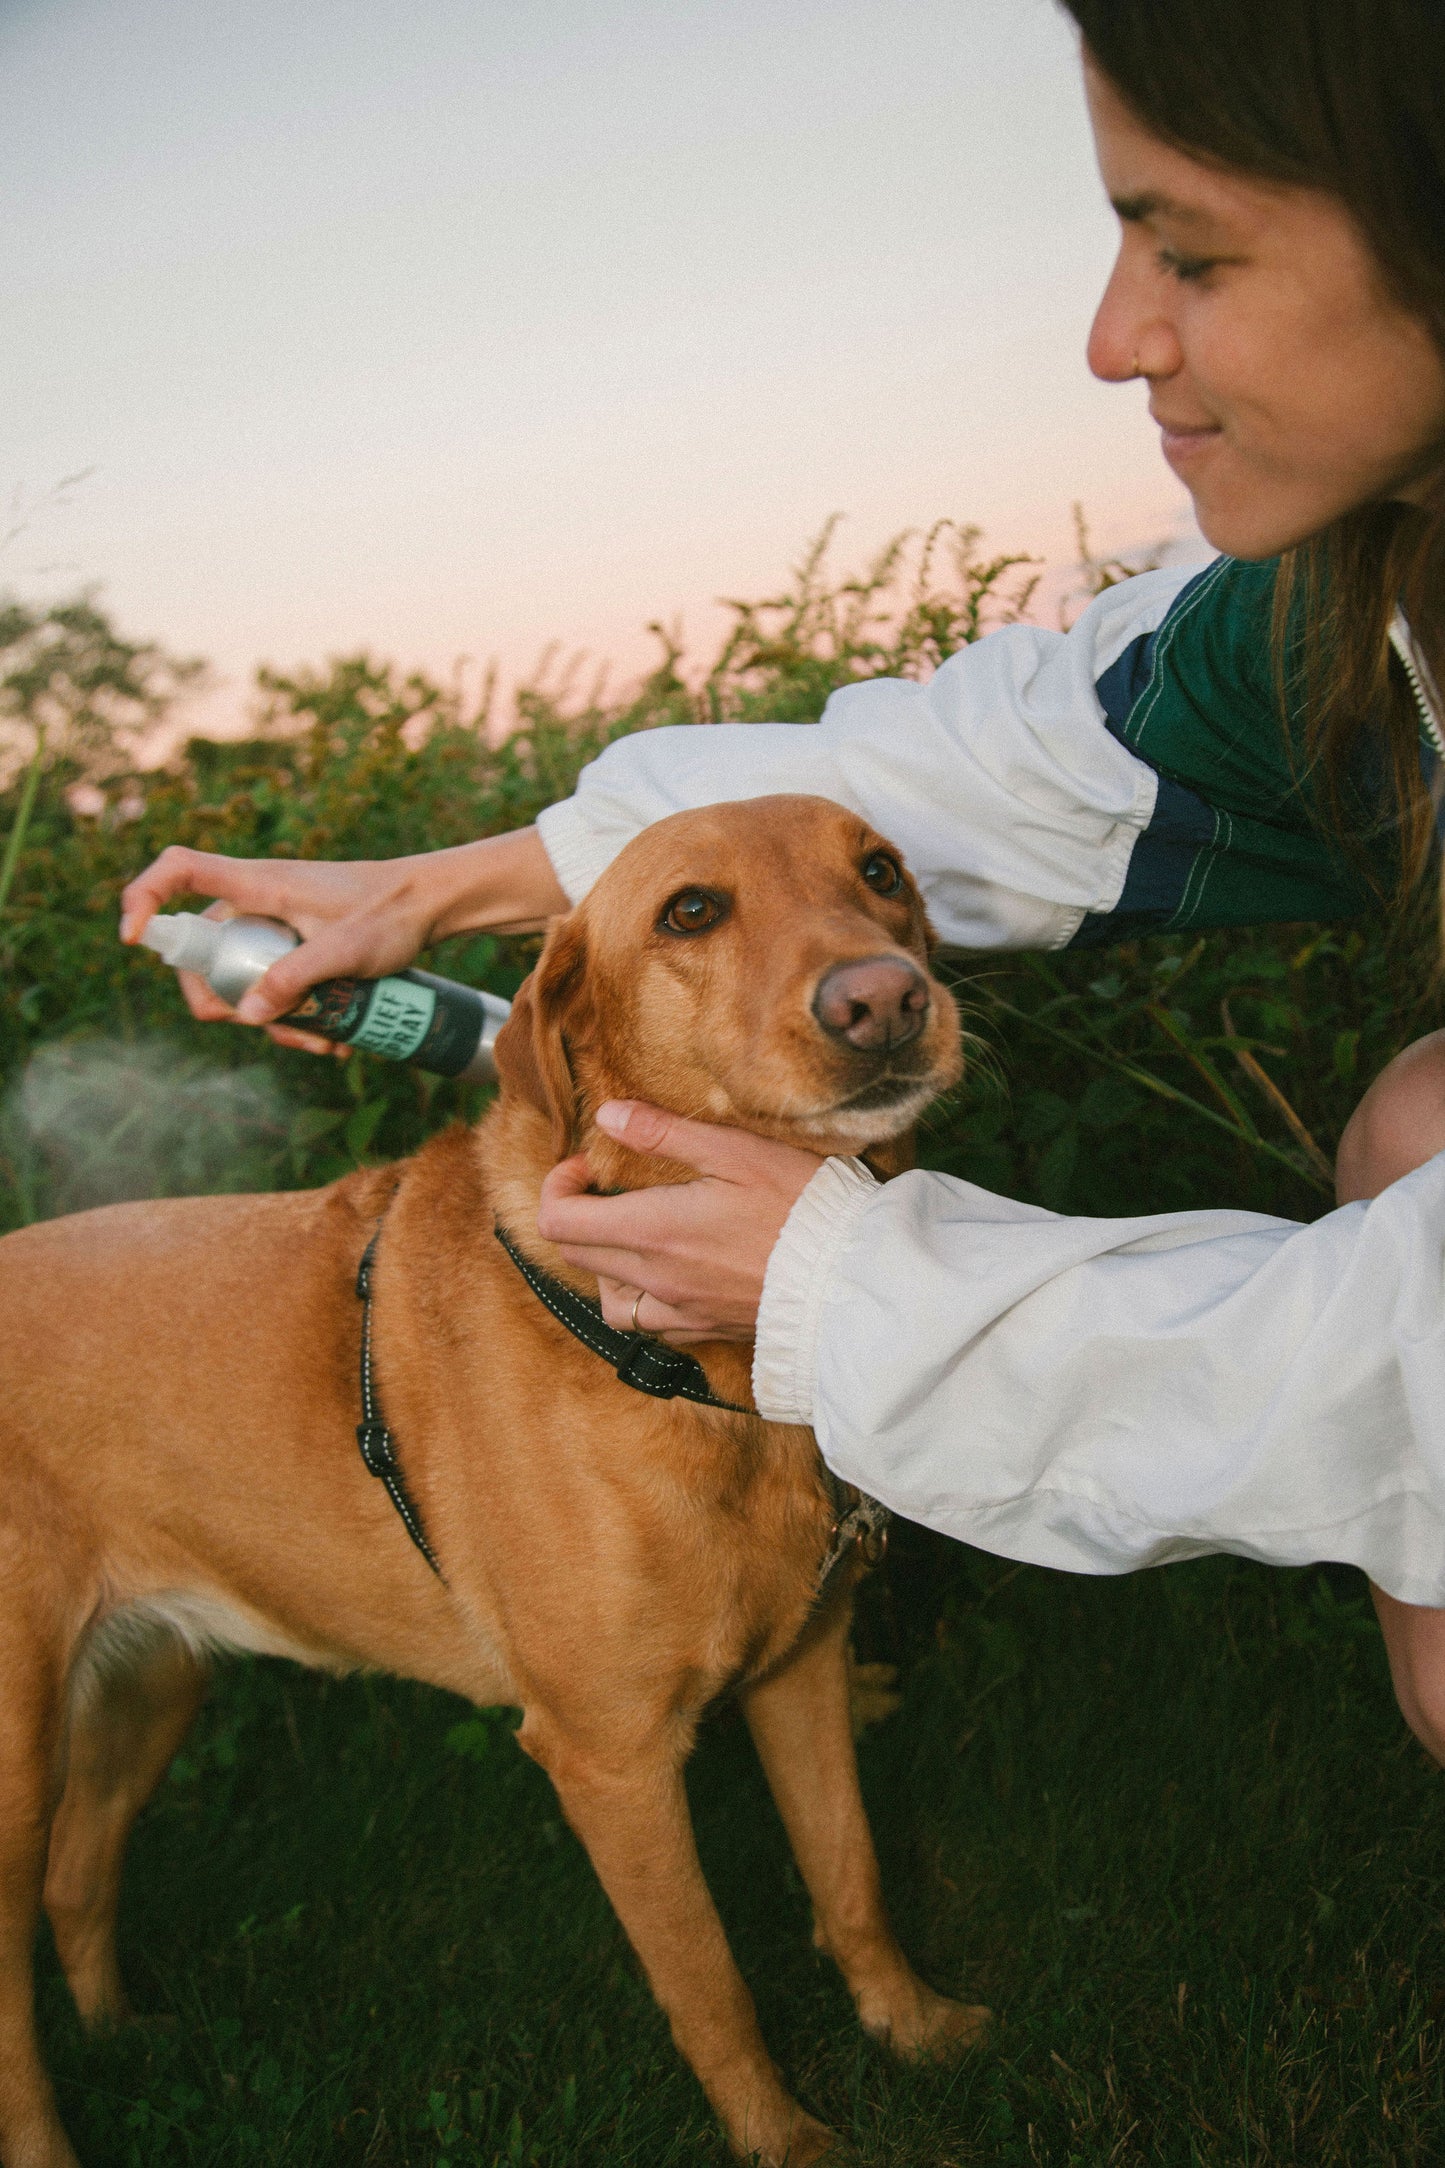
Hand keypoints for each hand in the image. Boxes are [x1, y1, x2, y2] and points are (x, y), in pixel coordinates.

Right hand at [119, 827, 567, 1052]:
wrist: (435, 904)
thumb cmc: (393, 913)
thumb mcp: (346, 951)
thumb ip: (295, 979)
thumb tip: (244, 1015)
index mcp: (258, 883)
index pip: (179, 870)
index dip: (144, 898)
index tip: (132, 940)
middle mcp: (257, 901)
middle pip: (202, 947)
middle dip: (217, 996)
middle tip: (249, 1027)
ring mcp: (276, 925)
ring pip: (241, 975)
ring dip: (268, 1019)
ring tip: (319, 1046)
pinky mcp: (296, 947)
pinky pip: (273, 984)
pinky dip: (293, 1016)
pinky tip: (333, 1042)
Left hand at [536, 1100, 823, 1343]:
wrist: (850, 1279)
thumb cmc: (800, 1208)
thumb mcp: (736, 1151)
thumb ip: (664, 1134)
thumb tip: (607, 1116)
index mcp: (653, 1230)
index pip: (560, 1222)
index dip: (557, 1187)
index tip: (588, 1163)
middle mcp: (655, 1279)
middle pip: (576, 1255)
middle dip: (578, 1216)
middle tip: (612, 1186)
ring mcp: (679, 1311)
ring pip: (608, 1298)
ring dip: (605, 1263)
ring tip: (636, 1233)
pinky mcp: (705, 1330)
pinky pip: (649, 1323)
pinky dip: (641, 1298)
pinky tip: (671, 1272)